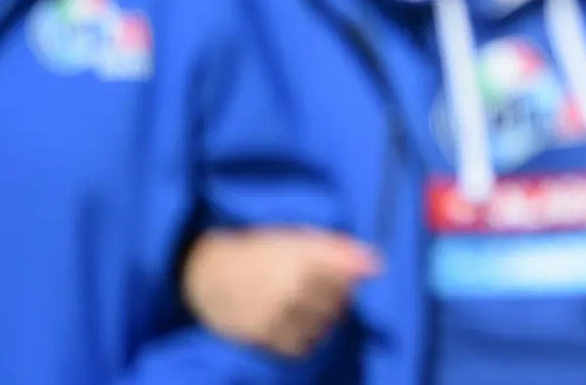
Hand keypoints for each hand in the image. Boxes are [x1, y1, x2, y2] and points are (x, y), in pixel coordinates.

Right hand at [181, 226, 376, 357]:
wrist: (207, 272)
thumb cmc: (260, 251)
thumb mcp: (299, 238)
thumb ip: (339, 249)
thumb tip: (378, 267)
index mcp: (301, 256)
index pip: (349, 276)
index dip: (349, 277)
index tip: (340, 275)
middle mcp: (290, 285)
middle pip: (339, 302)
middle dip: (339, 297)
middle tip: (322, 292)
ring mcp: (275, 313)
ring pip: (323, 326)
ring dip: (324, 319)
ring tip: (309, 309)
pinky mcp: (261, 335)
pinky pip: (300, 346)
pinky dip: (307, 339)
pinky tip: (299, 326)